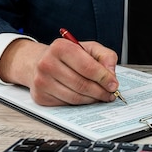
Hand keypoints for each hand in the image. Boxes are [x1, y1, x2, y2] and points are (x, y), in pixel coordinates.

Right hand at [0, 38, 119, 105]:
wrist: (38, 62)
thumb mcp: (88, 48)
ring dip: (92, 99)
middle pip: (81, 84)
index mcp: (60, 47)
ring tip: (100, 96)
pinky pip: (66, 104)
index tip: (113, 84)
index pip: (87, 67)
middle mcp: (47, 63)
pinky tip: (85, 97)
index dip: (104, 78)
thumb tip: (111, 74)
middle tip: (110, 94)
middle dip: (100, 92)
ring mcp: (42, 81)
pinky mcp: (40, 96)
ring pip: (75, 97)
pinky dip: (80, 103)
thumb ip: (105, 56)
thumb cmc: (66, 55)